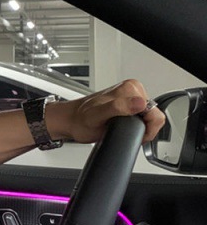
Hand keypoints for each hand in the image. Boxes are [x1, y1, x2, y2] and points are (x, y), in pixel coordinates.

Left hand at [45, 79, 164, 144]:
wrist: (71, 120)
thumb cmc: (80, 120)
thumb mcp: (97, 116)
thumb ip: (117, 108)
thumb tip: (139, 103)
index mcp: (130, 89)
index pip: (154, 112)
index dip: (147, 129)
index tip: (133, 135)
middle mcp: (132, 90)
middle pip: (153, 114)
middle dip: (142, 128)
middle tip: (122, 132)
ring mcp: (131, 96)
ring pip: (148, 117)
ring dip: (138, 127)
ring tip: (119, 129)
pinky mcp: (128, 103)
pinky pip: (141, 117)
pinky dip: (135, 125)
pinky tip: (121, 127)